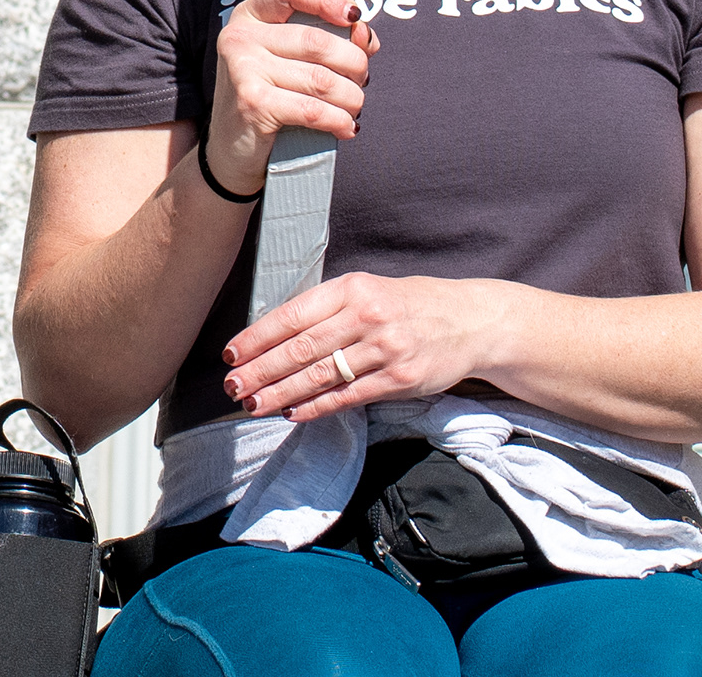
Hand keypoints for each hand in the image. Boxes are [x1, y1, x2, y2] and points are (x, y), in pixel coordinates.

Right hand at [204, 0, 376, 195]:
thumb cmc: (270, 99)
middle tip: (361, 80)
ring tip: (354, 107)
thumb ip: (326, 39)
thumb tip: (365, 35)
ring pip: (322, 79)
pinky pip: (313, 109)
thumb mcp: (290, 60)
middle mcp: (241, 36)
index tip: (354, 17)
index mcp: (250, 16)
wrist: (232, 151)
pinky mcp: (252, 103)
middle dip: (354, 63)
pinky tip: (346, 127)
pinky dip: (339, 120)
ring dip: (351, 97)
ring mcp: (243, 69)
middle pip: (317, 40)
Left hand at [222, 271, 516, 420]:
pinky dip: (317, 407)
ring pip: (321, 375)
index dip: (258, 337)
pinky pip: (348, 396)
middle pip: (301, 348)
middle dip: (261, 369)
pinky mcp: (399, 378)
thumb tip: (274, 335)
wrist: (469, 320)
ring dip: (281, 393)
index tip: (232, 353)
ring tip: (253, 404)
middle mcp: (366, 315)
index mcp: (352, 288)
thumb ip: (328, 309)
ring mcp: (384, 348)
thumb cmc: (408, 305)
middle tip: (232, 386)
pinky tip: (293, 413)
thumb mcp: (368, 291)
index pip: (293, 315)